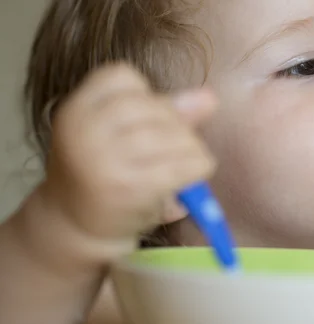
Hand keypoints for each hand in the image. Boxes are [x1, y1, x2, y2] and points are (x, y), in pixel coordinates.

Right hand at [38, 64, 216, 256]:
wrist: (75, 228)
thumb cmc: (104, 176)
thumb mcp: (118, 135)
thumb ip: (164, 111)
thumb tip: (209, 97)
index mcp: (77, 110)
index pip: (122, 76)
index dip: (148, 96)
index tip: (150, 121)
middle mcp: (86, 131)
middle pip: (155, 107)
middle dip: (178, 126)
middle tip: (178, 149)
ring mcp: (107, 160)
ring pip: (174, 135)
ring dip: (192, 149)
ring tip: (185, 163)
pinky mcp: (132, 188)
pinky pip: (183, 166)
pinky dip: (198, 169)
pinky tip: (192, 177)